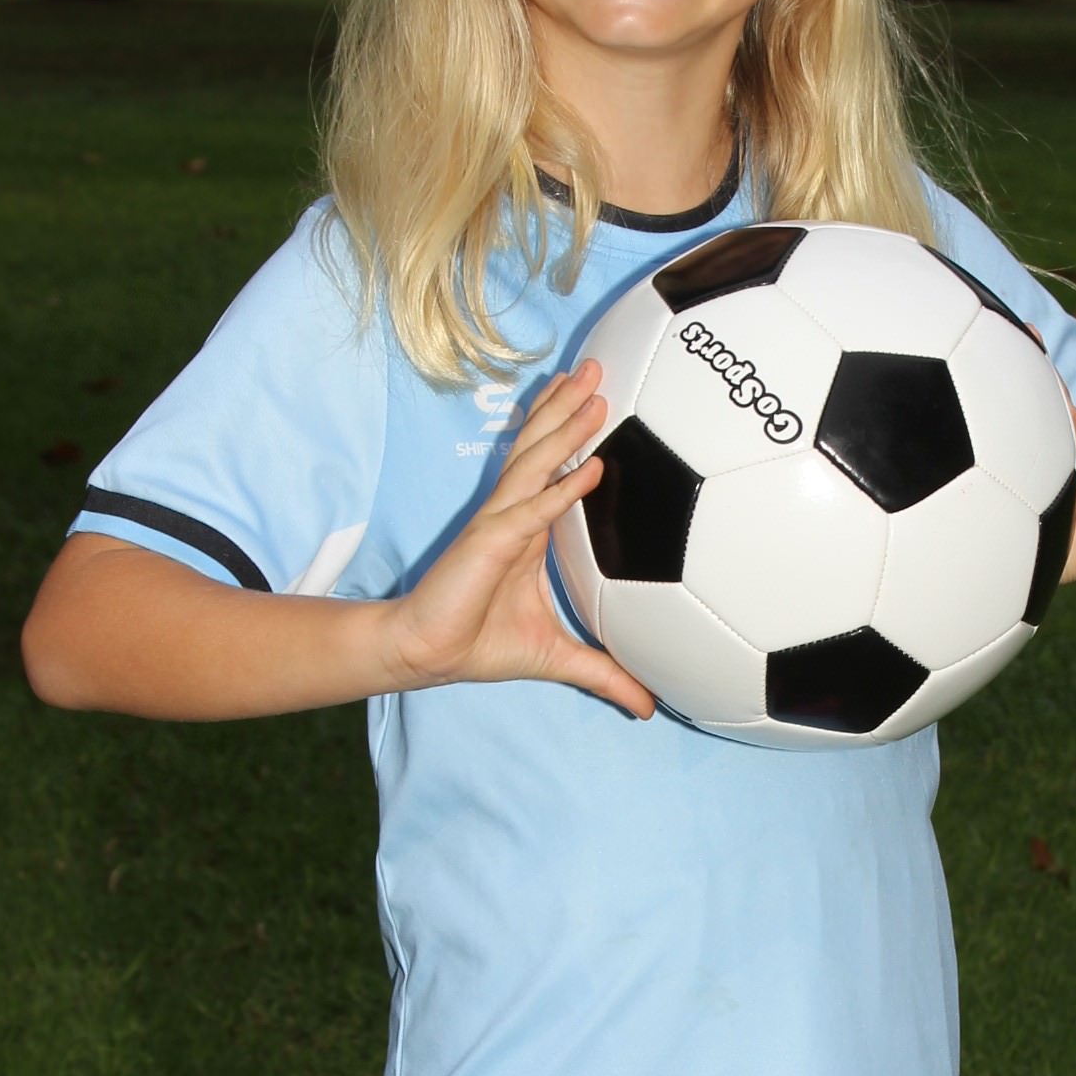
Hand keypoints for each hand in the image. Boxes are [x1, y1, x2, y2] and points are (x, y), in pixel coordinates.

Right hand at [382, 363, 656, 716]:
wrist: (427, 653)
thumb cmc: (479, 643)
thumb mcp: (560, 657)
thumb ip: (604, 673)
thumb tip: (648, 707)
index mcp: (528, 529)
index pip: (551, 468)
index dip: (570, 431)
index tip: (596, 399)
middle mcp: (515, 516)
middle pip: (543, 448)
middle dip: (568, 406)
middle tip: (597, 368)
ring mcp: (500, 523)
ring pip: (536, 463)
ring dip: (565, 425)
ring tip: (592, 389)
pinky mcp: (489, 542)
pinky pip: (532, 511)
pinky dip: (561, 489)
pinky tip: (592, 467)